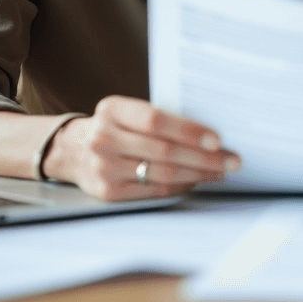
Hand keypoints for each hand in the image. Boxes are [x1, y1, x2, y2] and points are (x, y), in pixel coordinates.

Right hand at [43, 95, 240, 200]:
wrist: (70, 149)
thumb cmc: (114, 125)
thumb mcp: (126, 110)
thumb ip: (158, 116)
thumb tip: (208, 129)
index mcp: (113, 109)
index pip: (156, 120)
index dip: (189, 130)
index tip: (217, 139)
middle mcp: (104, 138)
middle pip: (164, 150)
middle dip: (204, 157)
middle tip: (232, 160)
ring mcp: (104, 167)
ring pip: (161, 172)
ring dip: (198, 173)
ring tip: (221, 170)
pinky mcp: (107, 192)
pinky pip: (153, 190)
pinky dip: (180, 185)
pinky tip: (197, 180)